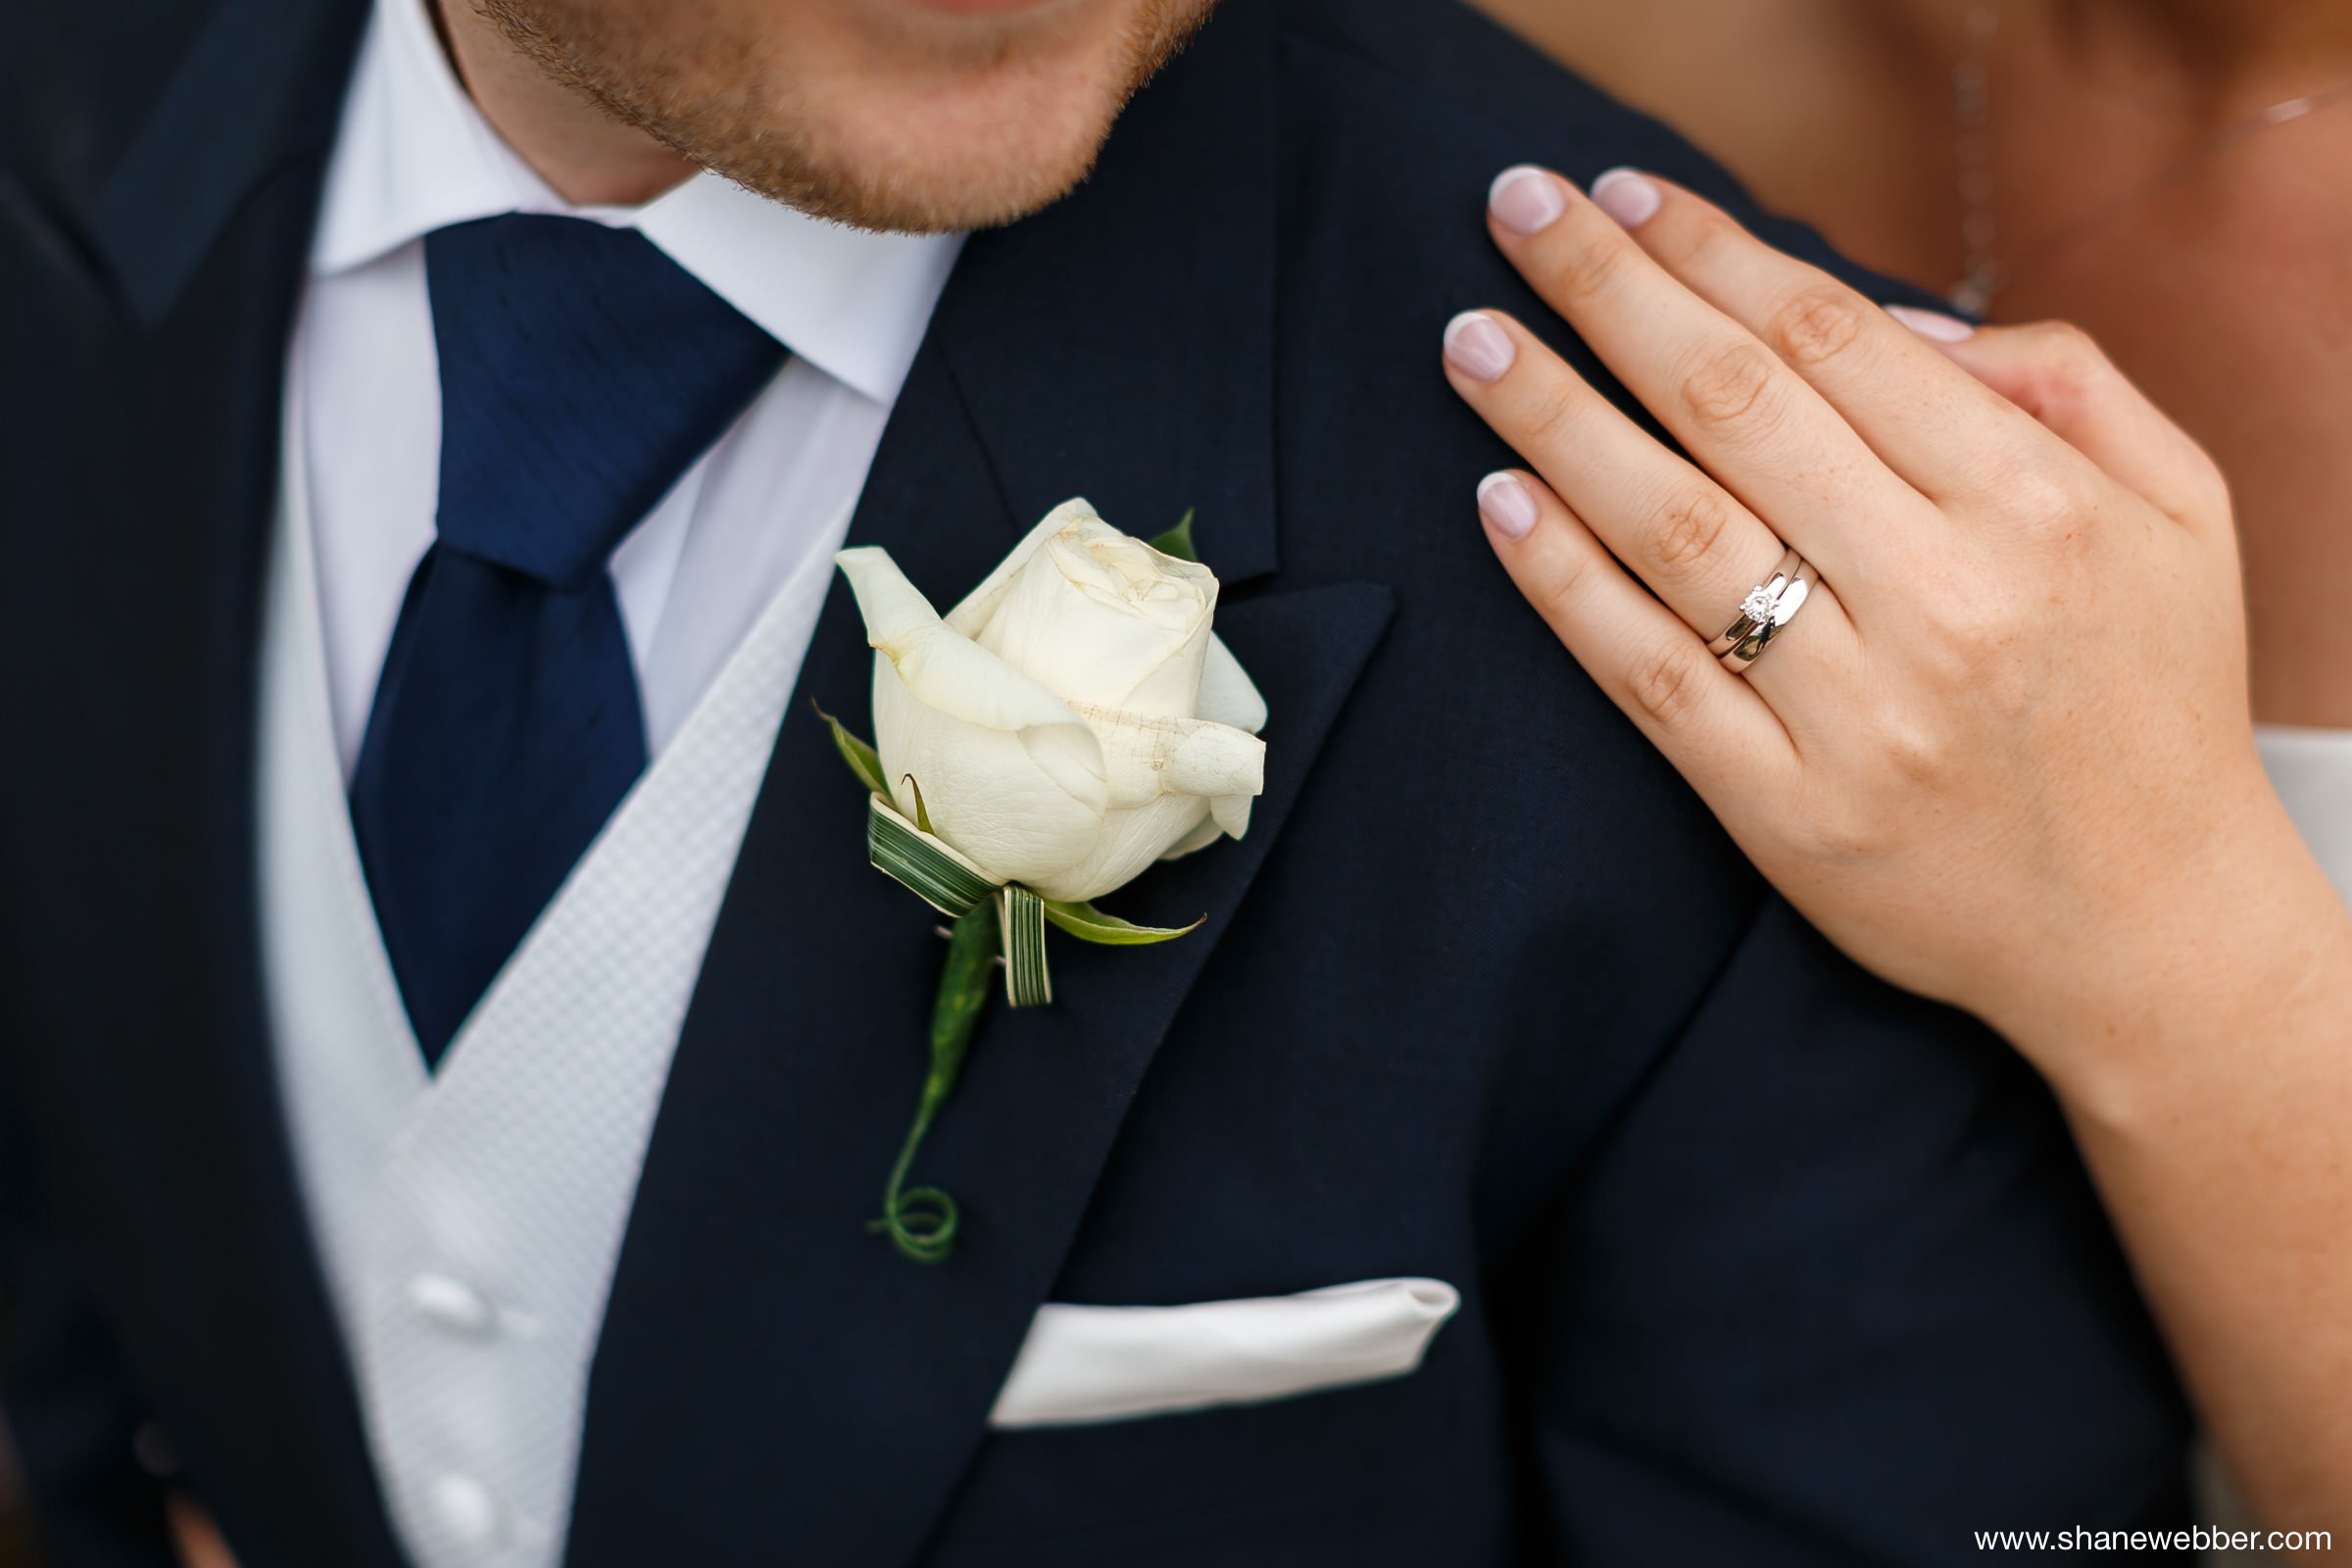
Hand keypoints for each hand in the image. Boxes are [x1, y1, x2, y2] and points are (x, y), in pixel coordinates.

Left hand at [1442, 164, 2297, 1048]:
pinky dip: (1564, 584)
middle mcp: (1945, 598)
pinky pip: (1647, 676)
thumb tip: (1898, 319)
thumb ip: (2064, 384)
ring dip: (1556, 420)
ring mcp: (1857, 712)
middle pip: (1735, 406)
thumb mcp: (2179, 513)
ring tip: (1471, 344)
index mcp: (2038, 504)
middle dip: (1610, 293)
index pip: (1837, 340)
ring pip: (1673, 530)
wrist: (2155, 934)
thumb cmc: (2154, 701)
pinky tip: (1499, 502)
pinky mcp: (1784, 811)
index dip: (1717, 252)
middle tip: (1516, 213)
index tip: (1627, 197)